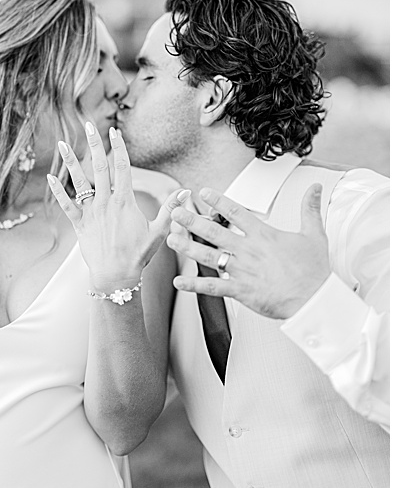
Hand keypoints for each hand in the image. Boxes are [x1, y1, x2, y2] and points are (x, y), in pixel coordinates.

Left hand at [46, 121, 179, 292]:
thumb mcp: (159, 231)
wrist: (116, 275)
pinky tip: (50, 177)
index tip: (115, 131)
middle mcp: (106, 202)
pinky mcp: (79, 224)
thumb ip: (172, 209)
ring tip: (63, 144)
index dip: (119, 147)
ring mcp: (91, 212)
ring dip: (70, 162)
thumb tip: (186, 191)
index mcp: (125, 201)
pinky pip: (66, 205)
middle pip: (99, 167)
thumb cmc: (139, 254)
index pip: (122, 167)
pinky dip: (58, 191)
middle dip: (94, 144)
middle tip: (89, 125)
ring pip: (79, 182)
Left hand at [167, 185, 331, 319]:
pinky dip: (194, 285)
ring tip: (170, 240)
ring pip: (209, 256)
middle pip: (214, 232)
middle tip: (175, 213)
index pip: (237, 213)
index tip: (203, 192)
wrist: (316, 299)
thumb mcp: (315, 235)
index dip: (218, 201)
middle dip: (192, 221)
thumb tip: (316, 188)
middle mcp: (248, 251)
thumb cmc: (315, 270)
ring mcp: (242, 270)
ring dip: (187, 247)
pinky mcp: (240, 290)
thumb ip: (310, 209)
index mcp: (264, 236)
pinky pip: (213, 286)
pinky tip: (178, 281)